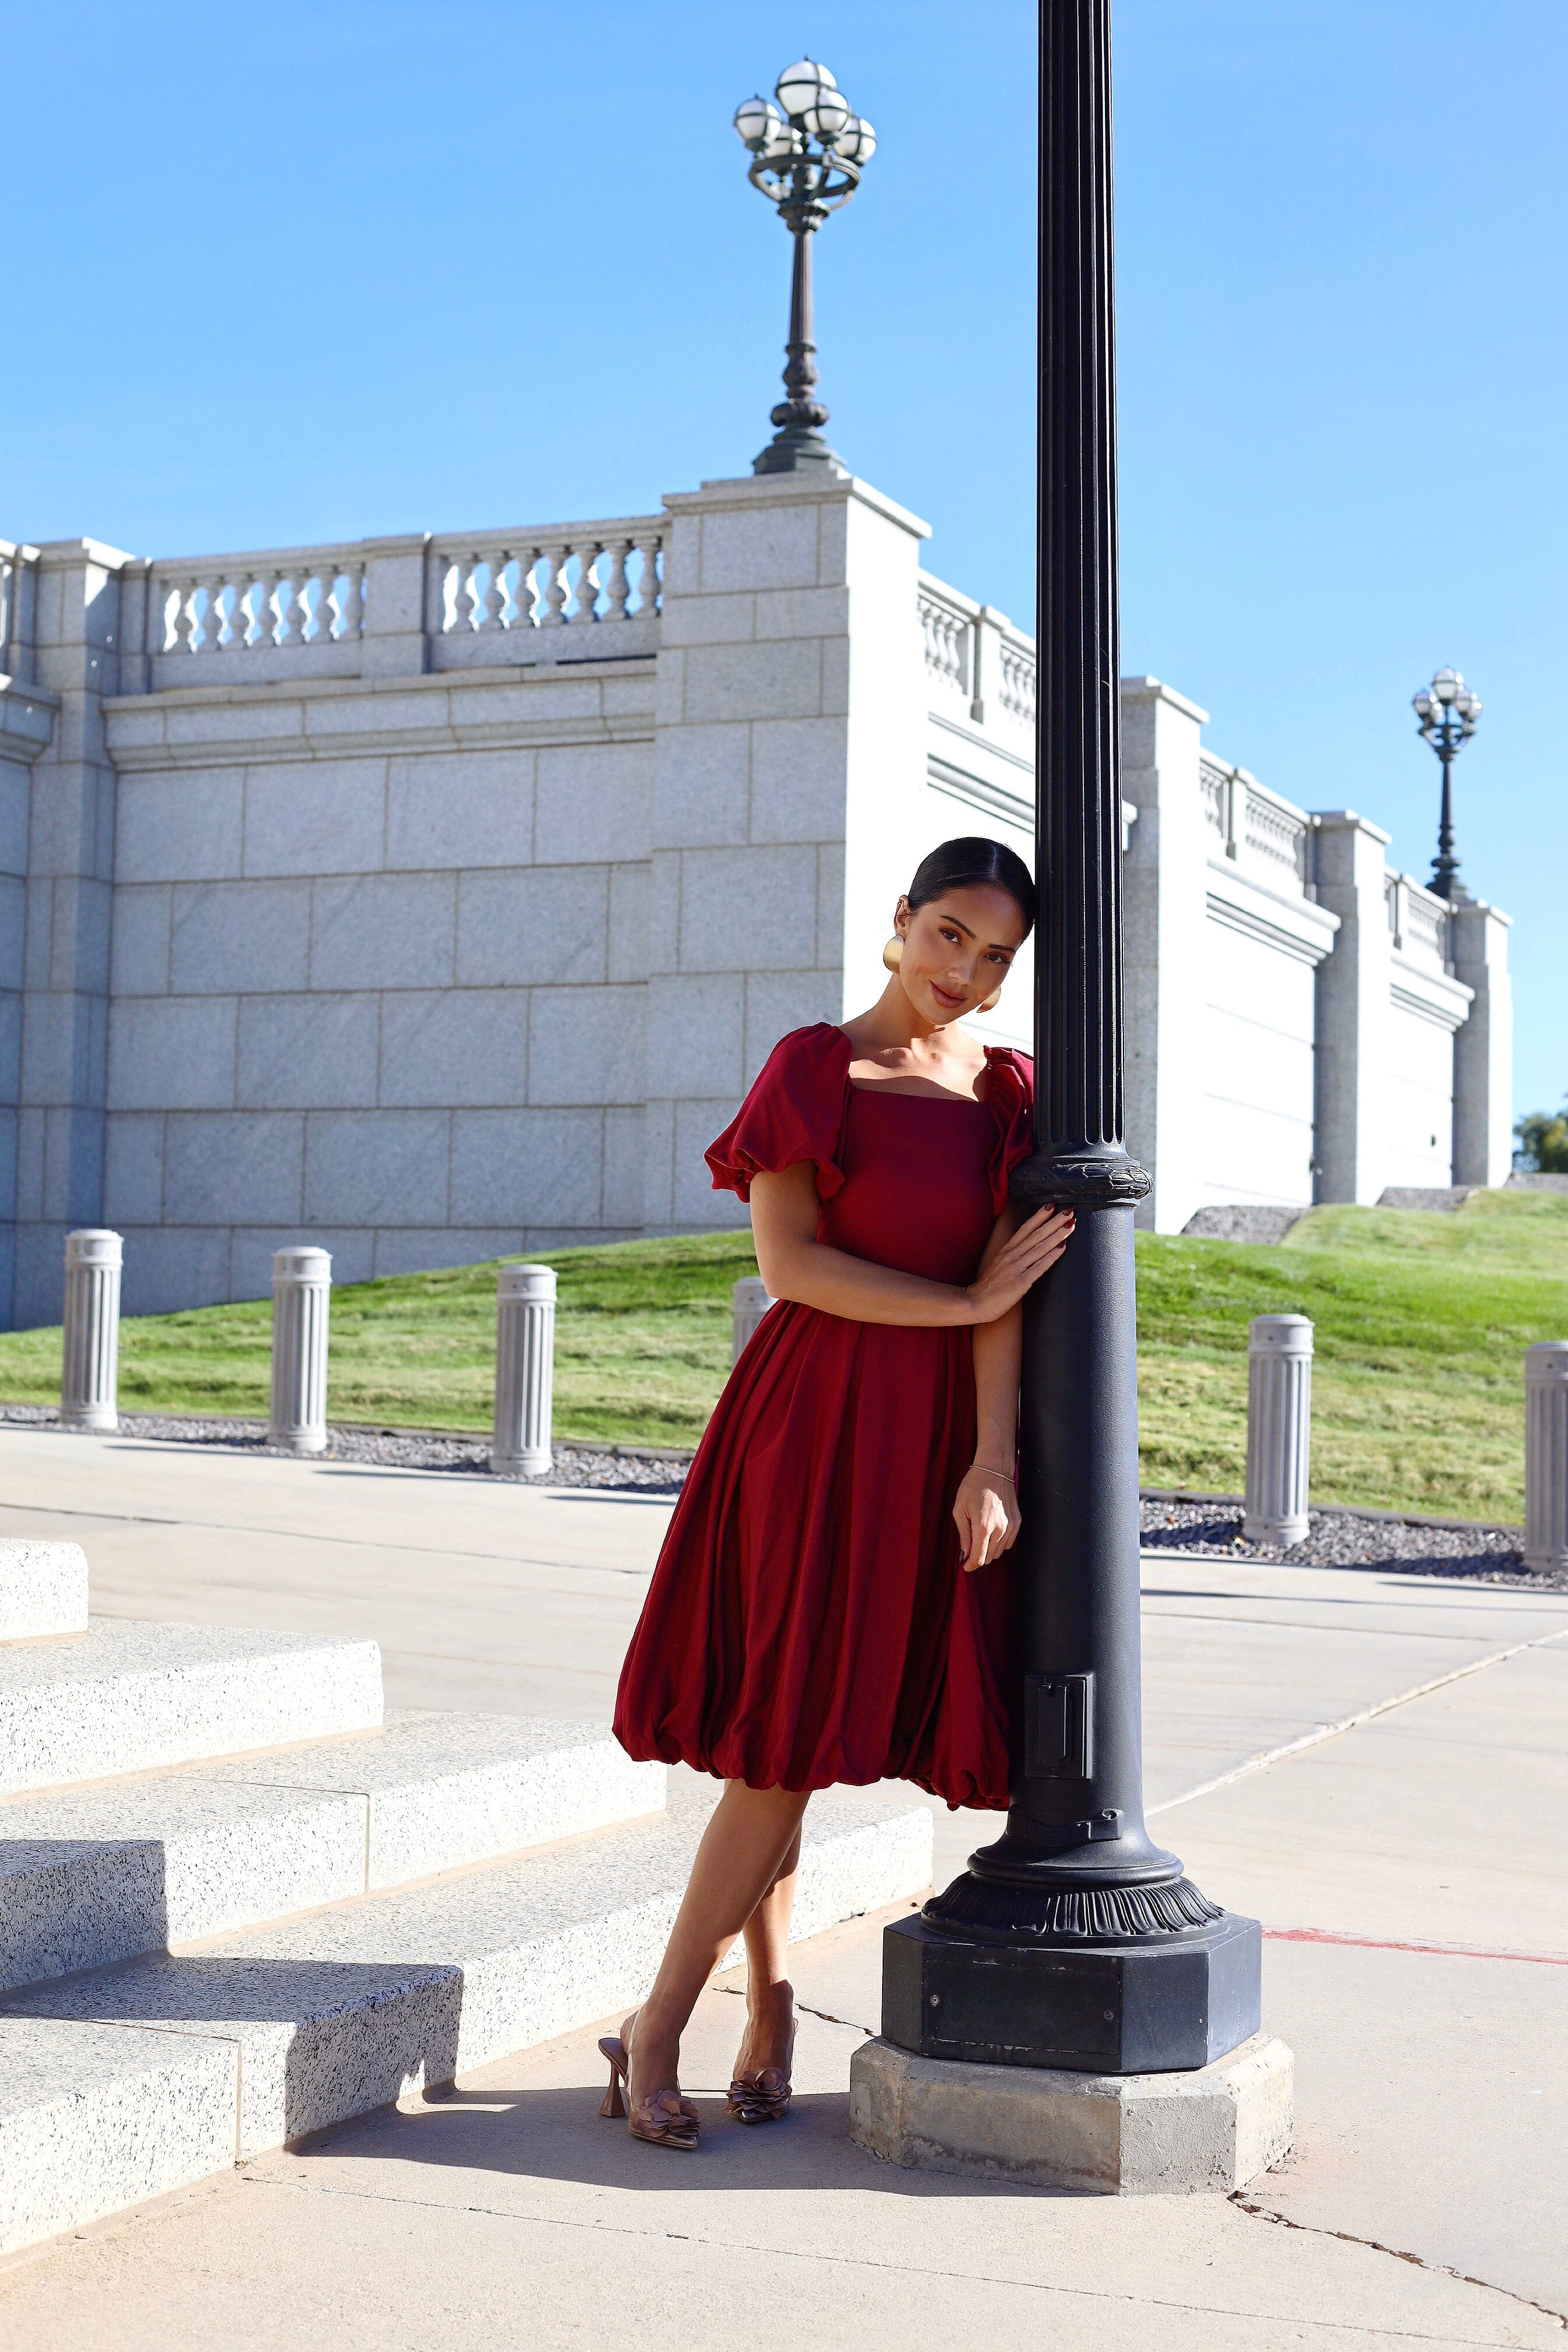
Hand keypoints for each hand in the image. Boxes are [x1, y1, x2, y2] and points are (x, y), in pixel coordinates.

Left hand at [953, 1463, 1020, 1573]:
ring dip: (988, 1550)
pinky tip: (991, 1532)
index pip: (979, 1558)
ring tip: (979, 1535)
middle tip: (968, 1547)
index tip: (965, 1566)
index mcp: (983, 1527)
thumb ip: (963, 1535)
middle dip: (978, 1556)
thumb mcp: (959, 1509)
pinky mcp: (1017, 1522)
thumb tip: (964, 1554)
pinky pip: (1008, 1543)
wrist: (994, 1470)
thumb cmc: (973, 1486)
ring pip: (999, 1552)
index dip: (971, 1565)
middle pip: (989, 1557)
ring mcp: (1011, 1526)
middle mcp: (1000, 1529)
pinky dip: (999, 1543)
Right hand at [963, 1207, 1074, 1324]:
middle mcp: (1012, 1255)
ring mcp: (1016, 1268)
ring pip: (1040, 1247)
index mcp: (1006, 1250)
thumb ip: (1012, 1254)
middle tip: (1069, 1210)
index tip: (1051, 1205)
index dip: (1039, 1216)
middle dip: (1054, 1221)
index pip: (1025, 1228)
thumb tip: (1026, 1247)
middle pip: (1036, 1234)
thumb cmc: (987, 1286)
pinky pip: (1040, 1267)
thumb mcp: (998, 1264)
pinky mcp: (1021, 1282)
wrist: (975, 1302)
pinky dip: (1052, 1256)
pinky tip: (1062, 1247)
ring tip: (1070, 1225)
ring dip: (1057, 1235)